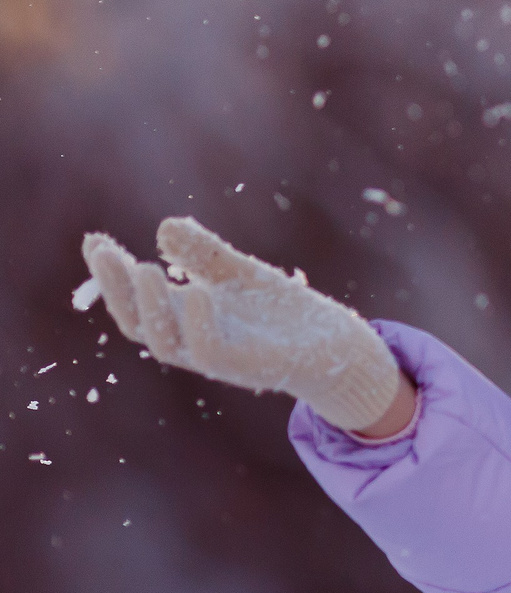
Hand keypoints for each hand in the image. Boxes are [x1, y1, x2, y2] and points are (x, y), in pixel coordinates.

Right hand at [81, 217, 407, 434]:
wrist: (334, 346)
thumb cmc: (281, 313)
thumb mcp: (239, 275)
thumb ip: (205, 255)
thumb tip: (164, 227)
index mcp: (185, 319)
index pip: (136, 300)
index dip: (111, 275)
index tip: (94, 242)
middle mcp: (192, 339)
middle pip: (138, 321)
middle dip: (116, 288)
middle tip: (103, 252)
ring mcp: (217, 356)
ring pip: (165, 341)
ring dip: (151, 305)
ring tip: (143, 267)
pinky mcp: (246, 365)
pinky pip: (209, 351)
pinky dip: (198, 323)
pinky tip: (197, 292)